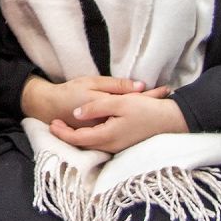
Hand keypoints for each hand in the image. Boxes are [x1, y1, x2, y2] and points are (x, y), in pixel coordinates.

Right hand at [22, 75, 161, 126]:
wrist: (50, 108)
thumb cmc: (70, 93)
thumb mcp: (93, 84)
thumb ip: (116, 86)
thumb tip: (141, 86)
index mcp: (110, 111)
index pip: (136, 102)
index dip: (152, 96)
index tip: (167, 89)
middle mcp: (112, 126)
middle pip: (138, 115)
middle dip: (153, 105)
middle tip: (170, 92)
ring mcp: (109, 135)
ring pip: (133, 122)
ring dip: (146, 113)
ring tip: (162, 101)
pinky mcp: (105, 137)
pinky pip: (124, 127)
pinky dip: (134, 119)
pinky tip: (143, 114)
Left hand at [49, 89, 185, 153]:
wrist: (173, 120)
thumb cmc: (146, 110)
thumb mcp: (118, 102)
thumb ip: (95, 108)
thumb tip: (76, 114)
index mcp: (107, 136)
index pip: (77, 139)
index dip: (62, 133)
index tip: (52, 124)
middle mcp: (111, 145)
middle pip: (83, 143)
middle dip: (67, 135)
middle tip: (55, 124)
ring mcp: (119, 146)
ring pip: (93, 143)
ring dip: (79, 136)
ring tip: (67, 126)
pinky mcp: (125, 143)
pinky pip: (103, 141)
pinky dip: (91, 135)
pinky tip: (88, 128)